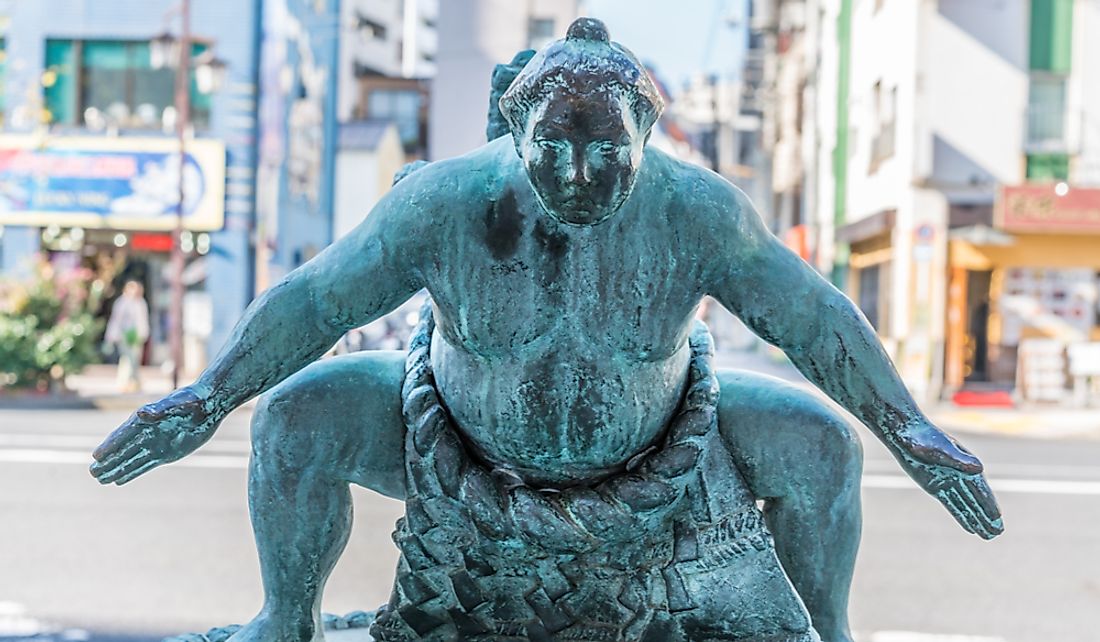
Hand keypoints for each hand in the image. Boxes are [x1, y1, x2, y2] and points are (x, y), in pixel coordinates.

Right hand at [90, 387, 218, 484]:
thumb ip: (160, 410)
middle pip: (123, 450)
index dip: (111, 446)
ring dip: (116, 469)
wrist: (210, 404)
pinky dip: (131, 472)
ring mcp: (155, 444)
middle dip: (108, 461)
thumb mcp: (179, 404)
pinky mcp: (166, 453)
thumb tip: (143, 414)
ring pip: (131, 460)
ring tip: (100, 479)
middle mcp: (147, 433)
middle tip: (92, 473)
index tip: (97, 456)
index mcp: (146, 420)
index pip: (123, 436)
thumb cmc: (194, 400)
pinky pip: (144, 465)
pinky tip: (119, 480)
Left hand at [891, 422, 1003, 539]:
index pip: (979, 489)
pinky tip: (969, 526)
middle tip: (998, 532)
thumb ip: (958, 459)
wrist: (904, 432)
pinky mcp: (935, 486)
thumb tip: (979, 469)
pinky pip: (952, 504)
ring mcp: (948, 481)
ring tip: (988, 535)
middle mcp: (960, 475)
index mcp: (965, 464)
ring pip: (966, 505)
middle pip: (976, 500)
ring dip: (976, 520)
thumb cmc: (923, 437)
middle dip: (986, 517)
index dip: (988, 504)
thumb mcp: (940, 448)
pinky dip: (962, 516)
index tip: (997, 518)